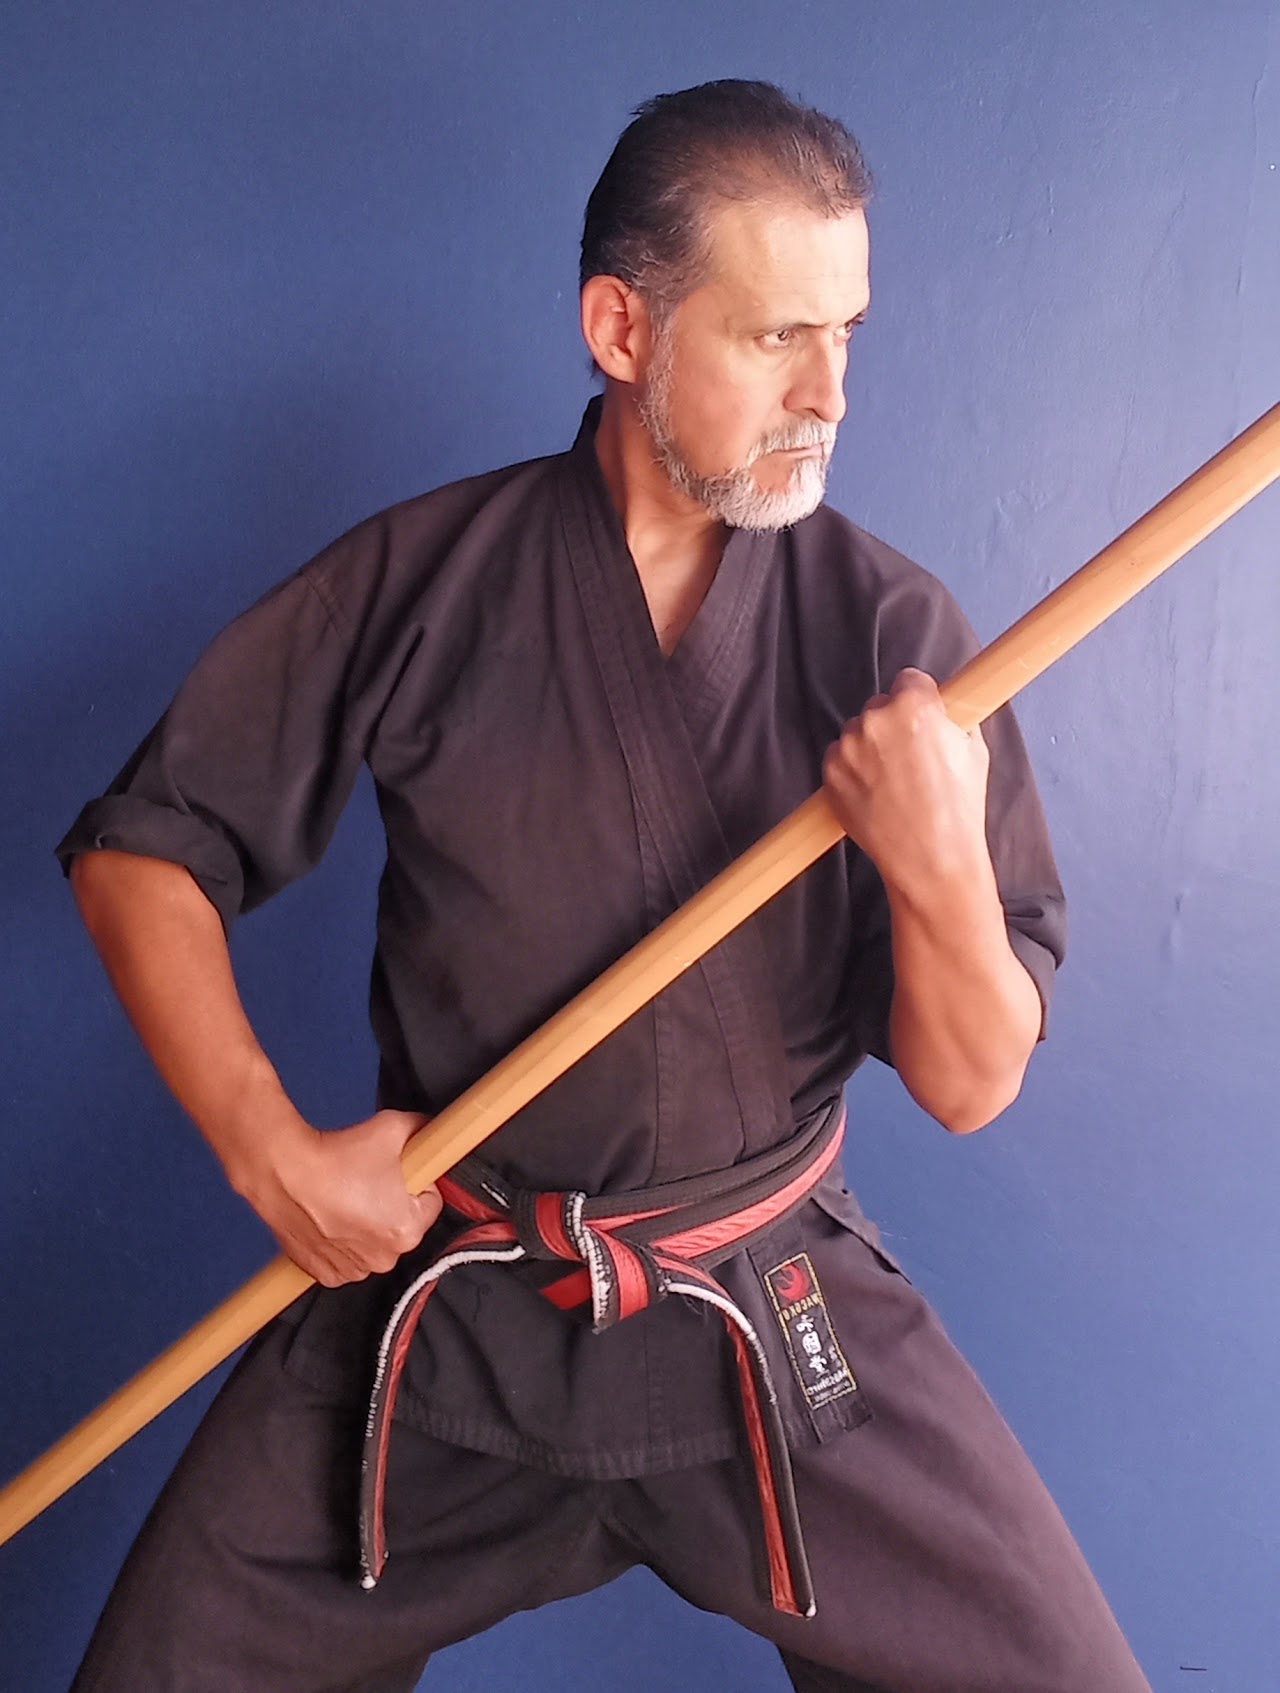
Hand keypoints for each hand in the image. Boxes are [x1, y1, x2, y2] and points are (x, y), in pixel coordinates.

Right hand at [230, 1109, 442, 1287]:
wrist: (283, 1171)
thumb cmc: (334, 1157)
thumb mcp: (394, 1127)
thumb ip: (425, 1131)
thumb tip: (433, 1134)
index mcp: (407, 1229)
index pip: (431, 1202)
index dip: (416, 1180)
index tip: (399, 1171)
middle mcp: (382, 1258)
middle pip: (401, 1225)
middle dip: (391, 1203)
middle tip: (368, 1180)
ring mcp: (351, 1269)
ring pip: (372, 1242)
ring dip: (365, 1223)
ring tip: (345, 1195)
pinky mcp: (324, 1273)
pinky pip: (345, 1257)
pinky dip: (340, 1239)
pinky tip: (329, 1214)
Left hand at [823, 669, 990, 900]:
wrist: (929, 858)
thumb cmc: (957, 809)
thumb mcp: (974, 751)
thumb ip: (953, 720)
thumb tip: (946, 709)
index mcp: (915, 707)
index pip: (909, 679)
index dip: (919, 699)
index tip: (923, 717)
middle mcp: (876, 720)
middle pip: (880, 705)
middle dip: (893, 725)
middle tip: (911, 758)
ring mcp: (848, 747)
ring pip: (857, 732)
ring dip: (870, 747)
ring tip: (893, 782)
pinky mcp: (830, 773)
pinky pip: (840, 758)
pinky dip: (852, 770)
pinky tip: (875, 793)